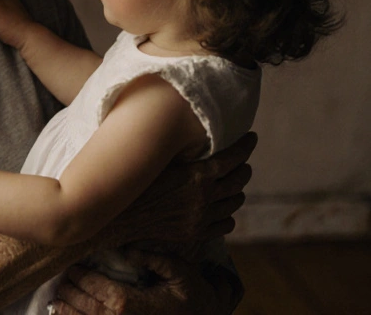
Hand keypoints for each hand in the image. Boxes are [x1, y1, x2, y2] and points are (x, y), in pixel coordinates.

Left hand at [51, 254, 233, 314]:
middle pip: (89, 308)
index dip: (82, 279)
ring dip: (69, 312)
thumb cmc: (192, 294)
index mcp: (135, 304)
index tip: (72, 268)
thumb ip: (152, 257)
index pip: (99, 290)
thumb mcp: (179, 270)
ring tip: (56, 301)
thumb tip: (126, 249)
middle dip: (72, 293)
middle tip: (62, 280)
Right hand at [105, 132, 255, 246]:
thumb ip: (184, 152)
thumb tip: (199, 135)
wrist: (119, 218)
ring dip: (236, 190)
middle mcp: (204, 197)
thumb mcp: (161, 161)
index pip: (234, 157)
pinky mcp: (196, 234)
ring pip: (235, 202)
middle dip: (244, 167)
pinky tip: (222, 208)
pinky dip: (228, 214)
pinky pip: (226, 223)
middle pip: (239, 179)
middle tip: (242, 161)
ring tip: (232, 183)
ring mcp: (202, 218)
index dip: (246, 146)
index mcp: (197, 175)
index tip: (251, 137)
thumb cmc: (135, 183)